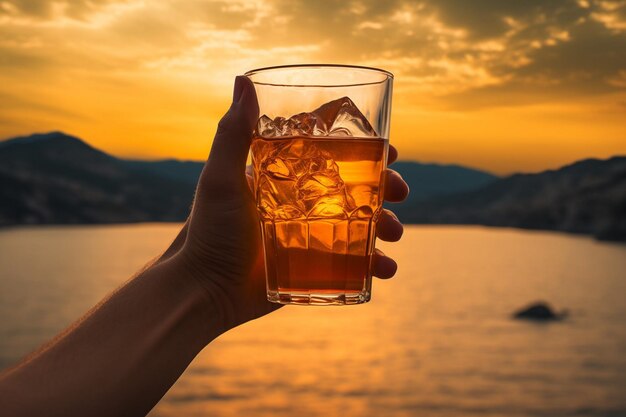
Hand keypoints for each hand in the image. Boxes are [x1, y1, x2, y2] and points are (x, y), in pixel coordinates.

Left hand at [166, 76, 408, 331]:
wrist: (204, 289)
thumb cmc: (208, 230)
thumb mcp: (221, 179)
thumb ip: (233, 134)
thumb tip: (244, 80)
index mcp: (288, 176)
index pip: (334, 154)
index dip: (365, 148)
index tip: (391, 148)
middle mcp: (305, 202)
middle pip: (358, 188)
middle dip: (387, 187)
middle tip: (400, 191)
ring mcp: (313, 235)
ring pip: (363, 225)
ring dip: (388, 225)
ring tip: (394, 234)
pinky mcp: (316, 267)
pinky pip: (355, 264)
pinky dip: (376, 265)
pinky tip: (385, 269)